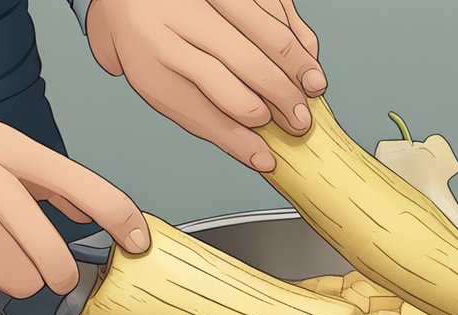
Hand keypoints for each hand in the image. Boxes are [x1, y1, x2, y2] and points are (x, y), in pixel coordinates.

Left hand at [86, 0, 323, 170]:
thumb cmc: (142, 42)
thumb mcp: (155, 82)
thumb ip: (202, 117)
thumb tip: (257, 154)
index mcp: (152, 54)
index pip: (203, 103)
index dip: (239, 135)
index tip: (266, 157)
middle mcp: (176, 18)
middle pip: (241, 64)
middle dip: (279, 99)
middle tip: (299, 123)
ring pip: (263, 32)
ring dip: (296, 65)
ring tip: (314, 90)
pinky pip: (271, 3)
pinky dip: (294, 32)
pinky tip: (306, 54)